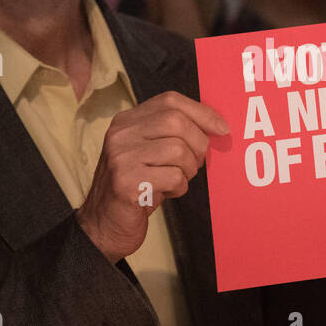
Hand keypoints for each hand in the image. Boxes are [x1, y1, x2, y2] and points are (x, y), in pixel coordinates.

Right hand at [77, 91, 228, 263]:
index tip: (221, 128)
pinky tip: (167, 193)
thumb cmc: (137, 187)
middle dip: (198, 144)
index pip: (170, 101)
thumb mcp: (150, 152)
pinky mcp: (126, 182)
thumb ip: (172, 134)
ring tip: (177, 180)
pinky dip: (180, 187)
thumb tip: (215, 127)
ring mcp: (121, 157)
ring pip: (178, 150)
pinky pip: (174, 177)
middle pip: (177, 122)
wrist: (104, 225)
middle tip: (196, 163)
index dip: (201, 112)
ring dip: (189, 170)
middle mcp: (120, 134)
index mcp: (127, 121)